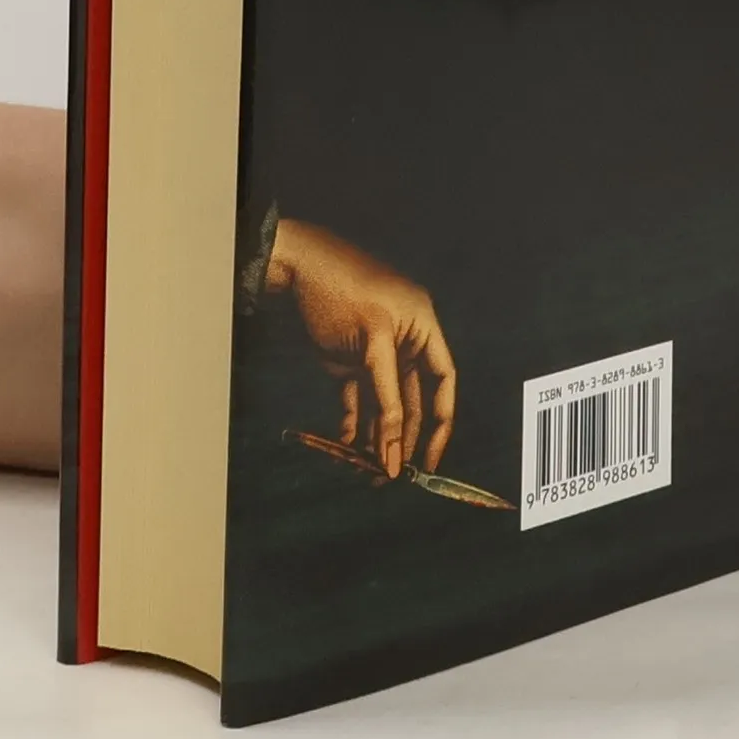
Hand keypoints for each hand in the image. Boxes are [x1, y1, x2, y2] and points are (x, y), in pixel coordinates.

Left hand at [264, 218, 456, 478]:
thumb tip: (394, 444)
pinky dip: (352, 420)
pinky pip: (357, 397)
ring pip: (382, 402)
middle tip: (392, 473)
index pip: (443, 379)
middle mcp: (403, 341)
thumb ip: (386, 395)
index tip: (431, 457)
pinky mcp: (348, 360)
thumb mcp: (371, 342)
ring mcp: (375, 352)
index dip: (442, 419)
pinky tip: (346, 445)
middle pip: (411, 398)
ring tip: (367, 469)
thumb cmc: (341, 289)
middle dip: (401, 435)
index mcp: (421, 326)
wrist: (294, 266)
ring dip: (375, 434)